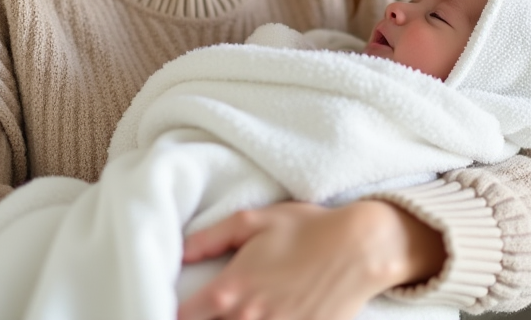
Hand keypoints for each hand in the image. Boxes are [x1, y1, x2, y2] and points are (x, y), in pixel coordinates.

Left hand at [176, 200, 445, 319]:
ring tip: (238, 312)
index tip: (169, 308)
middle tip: (205, 310)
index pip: (182, 317)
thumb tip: (179, 252)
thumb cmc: (308, 229)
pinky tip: (265, 315)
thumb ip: (210, 237)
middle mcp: (248, 318)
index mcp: (231, 289)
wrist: (361, 248)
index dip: (171, 313)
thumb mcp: (254, 220)